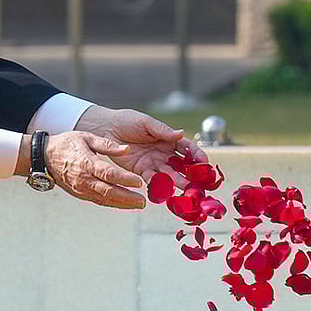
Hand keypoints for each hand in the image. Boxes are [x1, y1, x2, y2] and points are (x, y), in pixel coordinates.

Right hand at [41, 131, 146, 208]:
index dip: (124, 179)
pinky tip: (124, 204)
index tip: (138, 181)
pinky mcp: (80, 194)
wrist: (45, 157)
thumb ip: (107, 144)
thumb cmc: (66, 144)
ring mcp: (81, 189)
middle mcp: (84, 179)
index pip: (108, 174)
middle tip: (143, 201)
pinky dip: (113, 203)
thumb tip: (126, 148)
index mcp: (86, 163)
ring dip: (122, 204)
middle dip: (127, 198)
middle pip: (109, 191)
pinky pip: (98, 200)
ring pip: (104, 199)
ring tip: (138, 205)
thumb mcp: (86, 137)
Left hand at [75, 105, 206, 186]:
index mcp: (168, 139)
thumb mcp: (145, 122)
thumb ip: (162, 130)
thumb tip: (181, 133)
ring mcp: (153, 162)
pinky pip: (152, 179)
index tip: (205, 163)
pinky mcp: (141, 170)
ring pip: (168, 174)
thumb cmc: (127, 121)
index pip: (187, 148)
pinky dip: (159, 184)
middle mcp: (163, 152)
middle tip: (199, 182)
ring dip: (177, 181)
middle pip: (181, 164)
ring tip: (185, 189)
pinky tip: (165, 189)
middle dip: (190, 174)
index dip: (196, 155)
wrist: (106, 128)